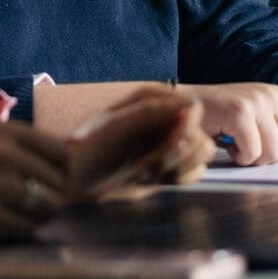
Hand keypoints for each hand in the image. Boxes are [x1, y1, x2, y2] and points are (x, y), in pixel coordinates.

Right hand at [0, 123, 68, 247]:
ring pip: (48, 207)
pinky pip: (25, 229)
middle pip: (59, 181)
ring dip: (42, 217)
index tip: (63, 183)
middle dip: (58, 198)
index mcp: (3, 131)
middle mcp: (1, 153)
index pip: (60, 150)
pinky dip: (23, 232)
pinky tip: (5, 226)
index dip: (68, 171)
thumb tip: (73, 160)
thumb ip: (20, 147)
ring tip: (23, 215)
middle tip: (45, 206)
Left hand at [66, 86, 211, 199]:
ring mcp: (171, 142)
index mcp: (156, 99)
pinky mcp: (171, 164)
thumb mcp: (115, 125)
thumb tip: (190, 103)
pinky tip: (148, 178)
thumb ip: (152, 112)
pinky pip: (192, 173)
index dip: (185, 131)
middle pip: (202, 139)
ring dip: (175, 170)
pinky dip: (175, 178)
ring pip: (201, 158)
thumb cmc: (90, 146)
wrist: (75, 175)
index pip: (193, 110)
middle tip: (145, 165)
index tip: (164, 147)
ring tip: (141, 172)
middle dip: (178, 157)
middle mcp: (168, 118)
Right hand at [177, 82, 277, 165]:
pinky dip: (241, 157)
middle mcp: (270, 94)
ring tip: (240, 147)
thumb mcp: (257, 128)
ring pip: (275, 150)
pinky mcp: (239, 112)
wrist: (182, 106)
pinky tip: (230, 147)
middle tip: (251, 150)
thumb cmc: (219, 120)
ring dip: (255, 158)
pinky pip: (253, 151)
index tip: (270, 148)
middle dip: (273, 157)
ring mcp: (255, 101)